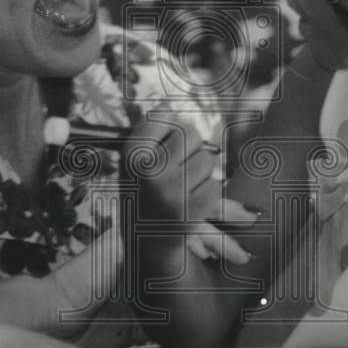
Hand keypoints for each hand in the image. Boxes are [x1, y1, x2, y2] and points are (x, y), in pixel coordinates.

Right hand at [122, 105, 256, 263]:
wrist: (146, 243)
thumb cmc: (145, 190)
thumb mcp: (135, 159)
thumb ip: (150, 129)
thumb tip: (169, 104)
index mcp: (131, 153)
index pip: (164, 113)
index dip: (169, 127)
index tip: (160, 144)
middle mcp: (148, 171)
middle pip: (190, 133)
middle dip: (189, 148)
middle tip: (174, 169)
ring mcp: (171, 192)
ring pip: (207, 160)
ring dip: (200, 172)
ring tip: (180, 187)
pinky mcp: (191, 213)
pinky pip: (216, 186)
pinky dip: (208, 193)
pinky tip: (191, 203)